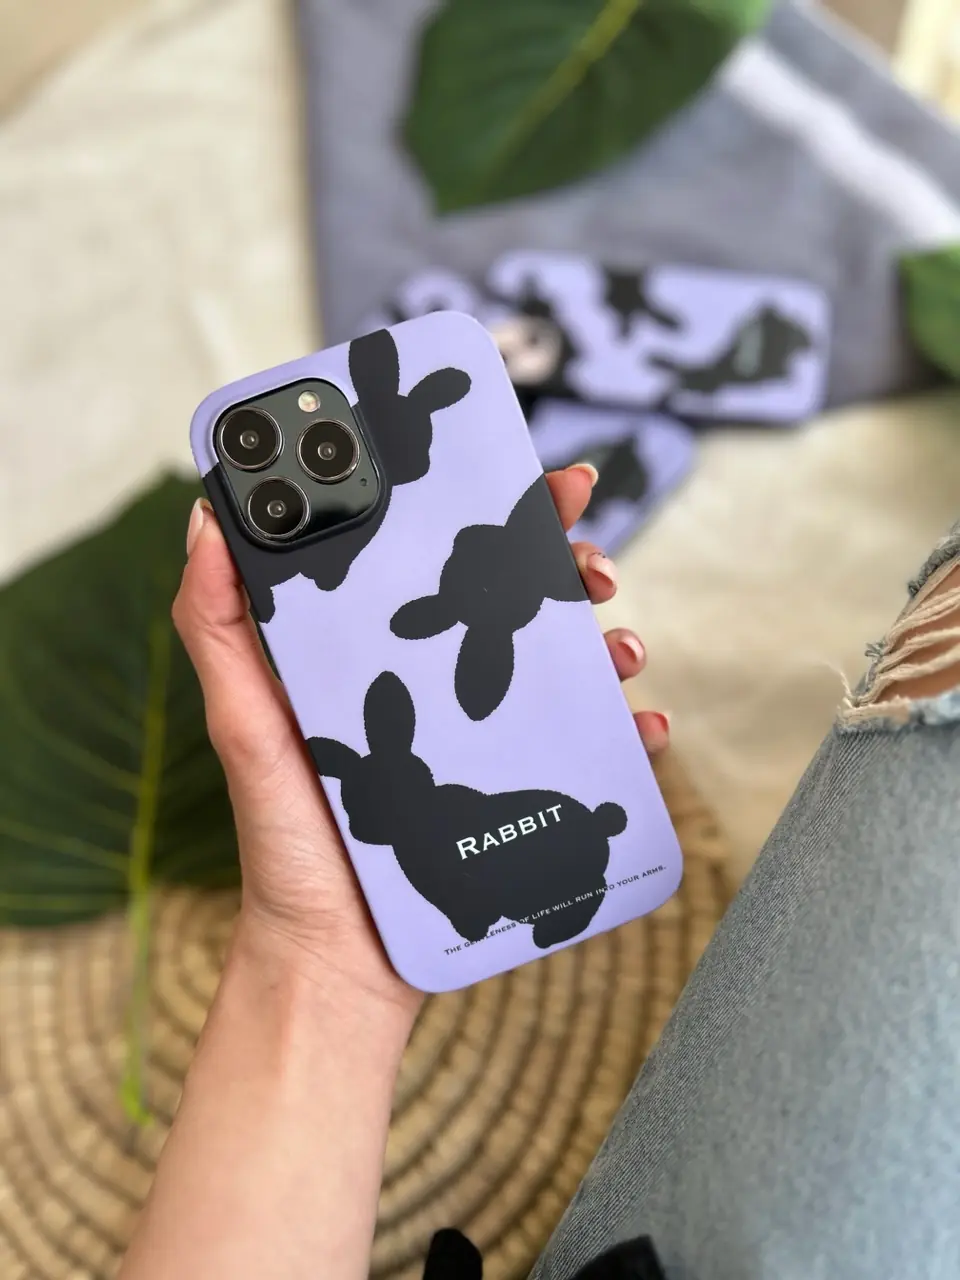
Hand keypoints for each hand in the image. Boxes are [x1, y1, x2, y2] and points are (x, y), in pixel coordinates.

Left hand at [172, 463, 669, 1014]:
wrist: (334, 960)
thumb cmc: (286, 841)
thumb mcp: (245, 725)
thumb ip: (218, 627)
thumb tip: (208, 518)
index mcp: (380, 652)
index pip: (440, 561)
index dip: (493, 514)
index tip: (539, 484)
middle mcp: (439, 685)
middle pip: (518, 603)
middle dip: (570, 569)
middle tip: (595, 568)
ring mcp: (486, 739)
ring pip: (565, 667)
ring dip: (608, 644)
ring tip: (620, 651)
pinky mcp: (522, 794)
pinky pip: (590, 751)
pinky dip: (631, 733)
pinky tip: (644, 728)